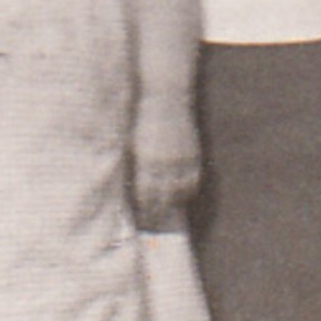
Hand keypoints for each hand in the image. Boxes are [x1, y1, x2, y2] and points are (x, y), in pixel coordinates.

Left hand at [129, 95, 200, 232]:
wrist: (164, 96)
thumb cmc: (140, 117)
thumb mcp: (130, 143)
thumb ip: (130, 166)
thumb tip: (127, 187)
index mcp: (146, 162)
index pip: (145, 197)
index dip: (144, 212)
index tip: (140, 222)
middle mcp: (165, 164)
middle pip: (163, 199)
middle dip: (157, 213)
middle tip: (153, 224)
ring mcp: (181, 160)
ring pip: (180, 192)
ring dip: (173, 204)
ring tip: (167, 212)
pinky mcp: (193, 153)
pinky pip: (193, 179)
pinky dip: (187, 190)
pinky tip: (181, 194)